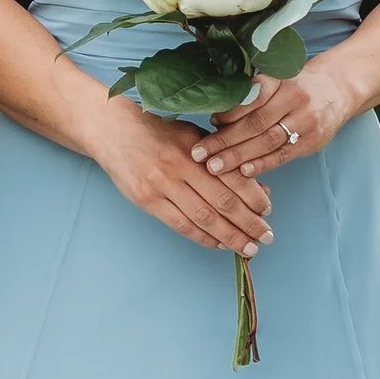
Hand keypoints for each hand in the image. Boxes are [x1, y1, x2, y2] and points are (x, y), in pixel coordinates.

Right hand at [82, 88, 273, 253]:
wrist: (111, 130)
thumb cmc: (157, 132)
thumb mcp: (192, 136)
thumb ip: (221, 160)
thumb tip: (257, 189)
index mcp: (195, 147)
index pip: (233, 177)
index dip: (254, 198)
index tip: (268, 212)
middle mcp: (179, 165)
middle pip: (222, 202)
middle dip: (248, 223)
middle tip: (266, 237)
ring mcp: (161, 184)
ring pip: (204, 218)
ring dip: (230, 237)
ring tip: (248, 248)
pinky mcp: (146, 199)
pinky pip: (181, 225)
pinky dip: (203, 238)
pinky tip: (218, 244)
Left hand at [193, 67, 355, 177]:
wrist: (338, 89)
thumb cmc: (295, 86)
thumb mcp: (277, 79)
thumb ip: (250, 94)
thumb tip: (216, 117)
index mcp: (280, 81)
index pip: (251, 98)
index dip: (229, 112)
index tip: (208, 121)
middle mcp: (294, 99)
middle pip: (255, 123)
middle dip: (224, 140)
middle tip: (199, 153)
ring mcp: (305, 121)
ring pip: (267, 141)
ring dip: (238, 156)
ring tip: (214, 167)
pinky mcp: (311, 141)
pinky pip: (283, 155)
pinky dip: (262, 164)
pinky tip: (243, 172)